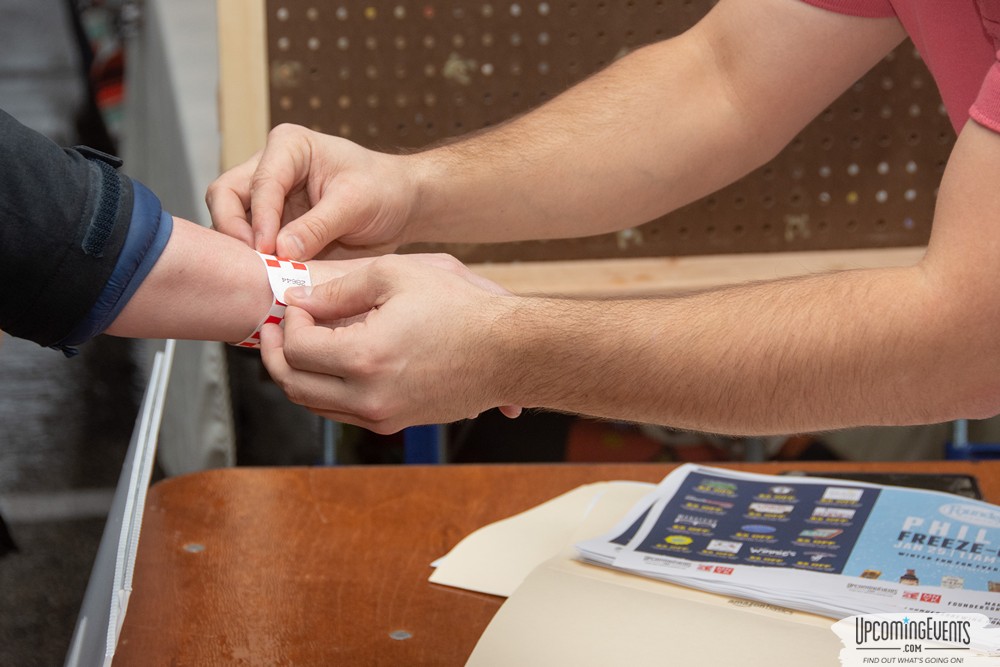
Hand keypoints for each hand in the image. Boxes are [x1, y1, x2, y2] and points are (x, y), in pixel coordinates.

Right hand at [206, 124, 415, 259]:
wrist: (401, 206)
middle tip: (254, 264)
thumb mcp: (356, 204)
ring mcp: (268, 199)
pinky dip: (254, 261)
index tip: (270, 250)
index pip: (260, 183)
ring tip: (260, 275)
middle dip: (234, 230)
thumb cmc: (384, 190)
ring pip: (230, 222)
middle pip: (226, 196)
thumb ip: (318, 226)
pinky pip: (250, 244)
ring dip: (241, 249)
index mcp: (289, 146)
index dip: (261, 219)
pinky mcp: (273, 226)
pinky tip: (268, 280)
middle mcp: (269, 168)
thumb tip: (281, 251)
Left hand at [260, 254, 521, 432]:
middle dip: (275, 352)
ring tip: (298, 342)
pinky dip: (324, 389)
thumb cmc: (460, 307)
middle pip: (294, 384)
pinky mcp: (395, 423)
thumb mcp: (396, 275)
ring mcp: (382, 416)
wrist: (510, 352)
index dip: (287, 321)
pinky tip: (331, 361)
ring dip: (296, 374)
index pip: (296, 347)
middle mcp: (368, 398)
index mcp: (364, 359)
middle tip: (275, 327)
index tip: (297, 301)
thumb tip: (298, 300)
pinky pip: (342, 413)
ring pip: (313, 404)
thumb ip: (338, 289)